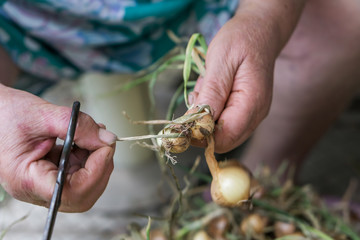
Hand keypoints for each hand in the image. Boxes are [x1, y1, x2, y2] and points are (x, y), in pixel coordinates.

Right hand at [0, 84, 116, 211]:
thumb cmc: (7, 114)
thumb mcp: (43, 114)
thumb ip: (78, 126)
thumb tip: (108, 139)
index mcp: (26, 180)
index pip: (70, 193)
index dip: (95, 173)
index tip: (105, 146)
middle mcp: (36, 189)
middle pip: (82, 195)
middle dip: (101, 168)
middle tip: (104, 140)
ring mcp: (45, 183)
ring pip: (85, 185)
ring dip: (97, 160)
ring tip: (93, 134)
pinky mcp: (52, 174)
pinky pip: (79, 173)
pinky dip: (89, 156)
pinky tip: (87, 137)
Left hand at [192, 12, 276, 152]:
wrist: (260, 31)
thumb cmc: (241, 40)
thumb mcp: (221, 61)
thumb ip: (212, 93)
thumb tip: (199, 123)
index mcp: (252, 104)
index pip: (225, 138)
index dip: (201, 135)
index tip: (184, 120)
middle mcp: (255, 115)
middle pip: (223, 140)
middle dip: (202, 124)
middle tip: (198, 94)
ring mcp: (252, 115)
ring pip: (220, 132)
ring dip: (205, 115)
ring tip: (208, 85)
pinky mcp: (246, 111)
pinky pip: (223, 121)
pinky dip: (211, 109)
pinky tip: (212, 88)